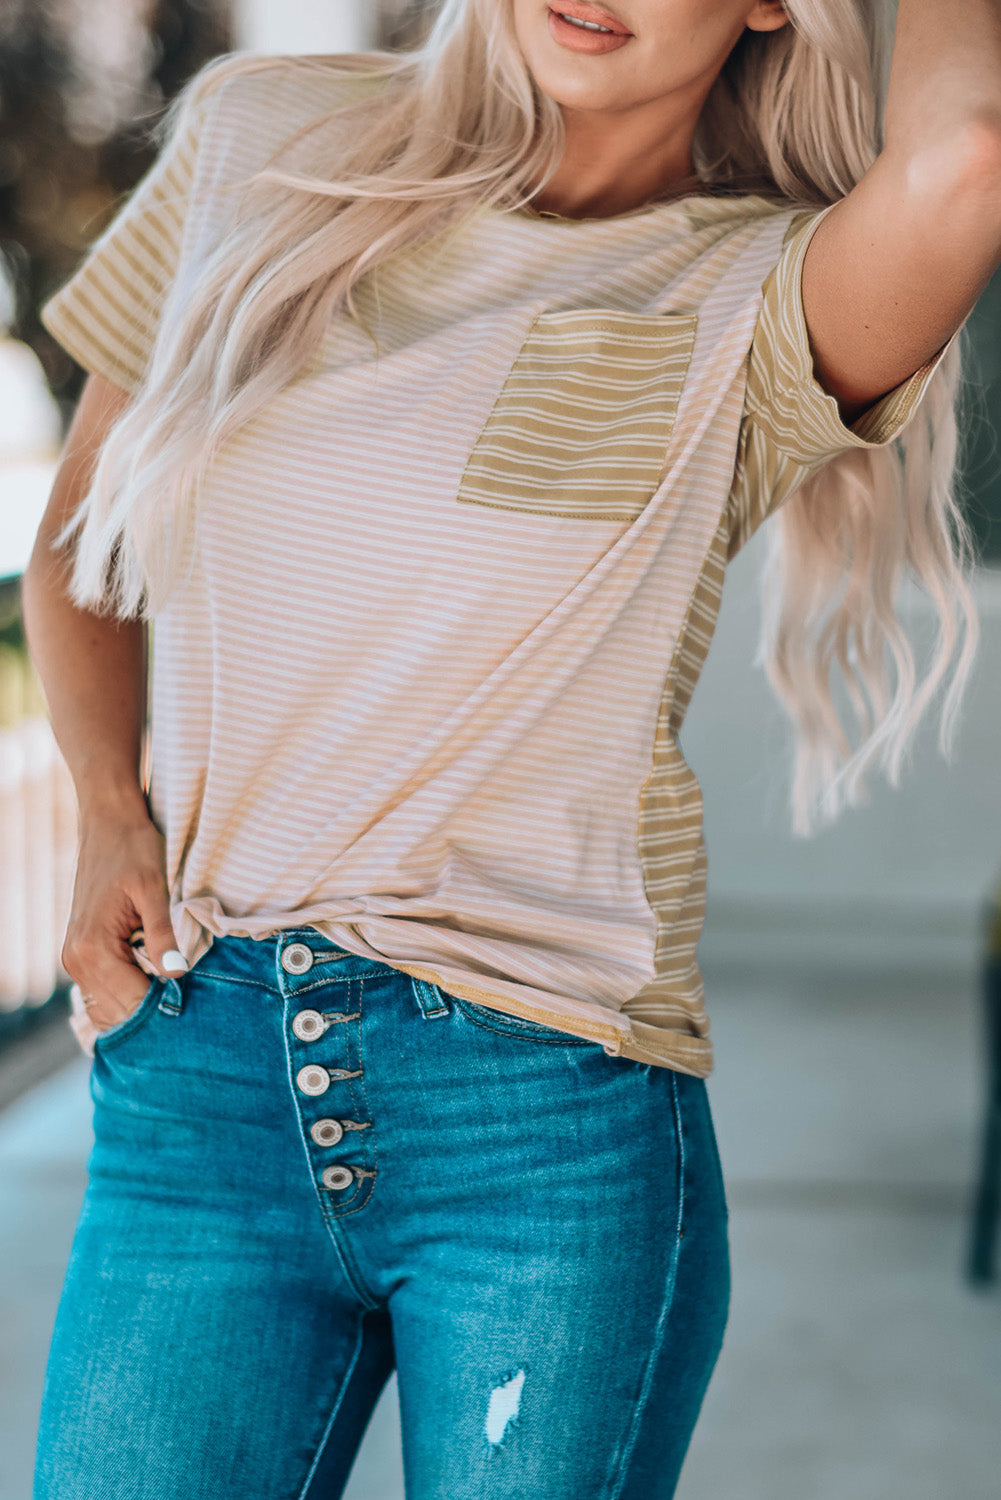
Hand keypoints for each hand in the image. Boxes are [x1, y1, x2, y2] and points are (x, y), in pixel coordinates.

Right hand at [61, 809, 186, 1035]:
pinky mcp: (83, 951)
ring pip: (108, 1005)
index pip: (130, 1001)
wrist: (109, 822)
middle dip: (150, 1011)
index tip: (192, 1003)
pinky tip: (156, 981)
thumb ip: (162, 934)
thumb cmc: (133, 848)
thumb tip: (177, 974)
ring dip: (139, 1004)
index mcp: (93, 947)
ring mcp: (76, 957)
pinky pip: (104, 988)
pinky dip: (128, 992)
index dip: (162, 1007)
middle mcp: (77, 959)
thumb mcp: (155, 889)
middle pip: (116, 1011)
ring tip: (174, 993)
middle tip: (188, 1002)